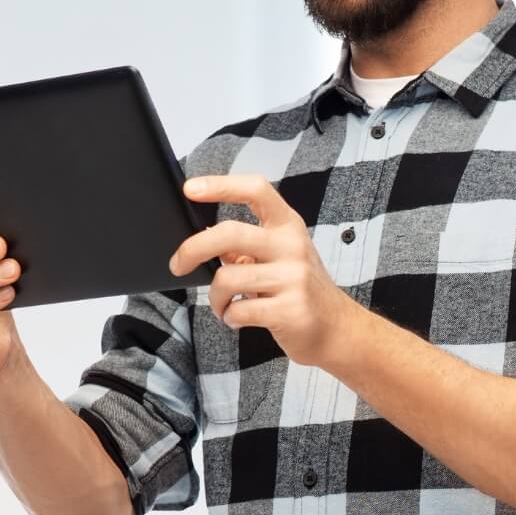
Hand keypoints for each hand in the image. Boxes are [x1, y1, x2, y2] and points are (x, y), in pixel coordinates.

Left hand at [166, 173, 354, 367]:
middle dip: (193, 249)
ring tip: (222, 305)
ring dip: (215, 298)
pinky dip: (229, 317)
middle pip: (229, 232)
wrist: (338, 329)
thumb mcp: (279, 257)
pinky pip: (239, 310)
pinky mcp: (291, 310)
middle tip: (178, 264)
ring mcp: (294, 278)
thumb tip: (202, 239)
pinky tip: (238, 318)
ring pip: (227, 278)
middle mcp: (292, 246)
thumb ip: (245, 245)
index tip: (191, 188)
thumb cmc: (299, 290)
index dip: (221, 185)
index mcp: (287, 226)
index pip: (255, 190)